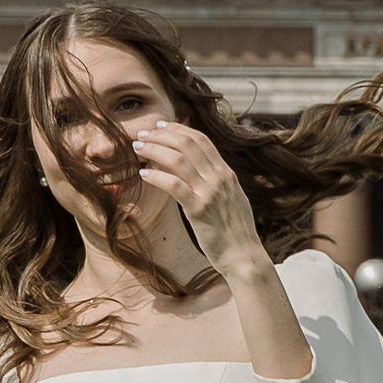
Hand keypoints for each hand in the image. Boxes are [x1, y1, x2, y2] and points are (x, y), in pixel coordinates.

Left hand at [124, 119, 267, 278]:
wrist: (245, 257)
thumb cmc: (236, 232)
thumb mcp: (232, 199)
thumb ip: (217, 182)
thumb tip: (201, 170)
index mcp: (226, 174)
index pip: (201, 140)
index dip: (179, 129)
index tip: (160, 125)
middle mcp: (219, 178)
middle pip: (187, 144)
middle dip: (161, 135)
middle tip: (142, 134)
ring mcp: (210, 193)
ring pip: (178, 160)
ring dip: (154, 150)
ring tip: (137, 148)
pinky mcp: (199, 211)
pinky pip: (173, 186)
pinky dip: (156, 176)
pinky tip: (143, 174)